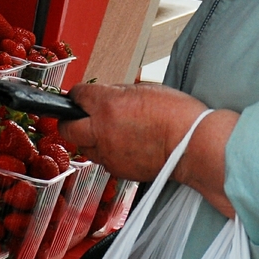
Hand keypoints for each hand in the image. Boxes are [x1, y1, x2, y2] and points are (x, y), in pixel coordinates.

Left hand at [60, 83, 238, 216]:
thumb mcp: (145, 89)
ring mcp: (108, 153)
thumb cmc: (176, 114)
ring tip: (108, 133)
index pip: (77, 96)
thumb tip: (105, 97)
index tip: (81, 96)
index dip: (78, 95)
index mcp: (108, 104)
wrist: (191, 144)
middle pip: (67, 129)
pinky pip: (103, 160)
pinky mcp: (117, 169)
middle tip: (80, 118)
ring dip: (90, 139)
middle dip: (71, 121)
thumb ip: (118, 94)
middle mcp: (102, 130)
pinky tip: (124, 146)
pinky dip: (108, 153)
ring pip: (85, 148)